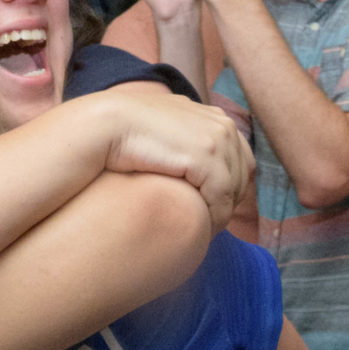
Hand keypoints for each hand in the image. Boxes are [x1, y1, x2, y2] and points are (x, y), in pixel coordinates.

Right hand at [87, 91, 250, 226]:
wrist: (106, 125)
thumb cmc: (127, 131)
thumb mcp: (166, 128)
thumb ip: (185, 137)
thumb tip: (189, 156)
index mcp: (216, 117)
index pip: (240, 158)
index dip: (231, 184)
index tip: (213, 205)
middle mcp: (223, 125)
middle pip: (242, 175)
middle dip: (230, 200)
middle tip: (210, 222)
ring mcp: (218, 141)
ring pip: (233, 191)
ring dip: (221, 213)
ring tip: (204, 231)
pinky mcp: (207, 159)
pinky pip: (221, 200)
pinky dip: (214, 219)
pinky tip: (201, 231)